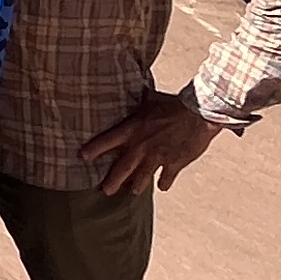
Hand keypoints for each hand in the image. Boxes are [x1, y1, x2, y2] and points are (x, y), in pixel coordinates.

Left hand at [80, 86, 223, 195]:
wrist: (197, 114)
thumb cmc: (174, 104)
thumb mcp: (151, 97)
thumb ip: (141, 97)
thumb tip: (137, 87)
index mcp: (133, 129)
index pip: (107, 141)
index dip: (94, 149)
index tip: (83, 157)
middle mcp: (141, 146)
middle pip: (122, 167)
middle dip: (112, 181)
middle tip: (104, 190)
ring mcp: (157, 157)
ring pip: (142, 176)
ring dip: (137, 185)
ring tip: (133, 192)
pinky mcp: (173, 164)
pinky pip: (166, 178)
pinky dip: (164, 183)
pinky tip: (163, 186)